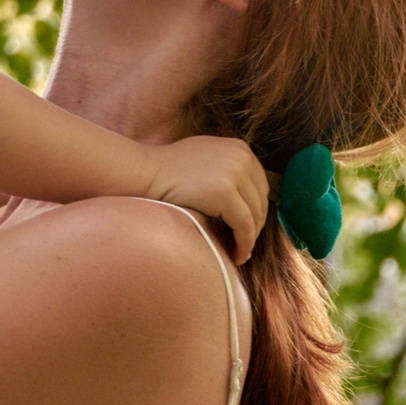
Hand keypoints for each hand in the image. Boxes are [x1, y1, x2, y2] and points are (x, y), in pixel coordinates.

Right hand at [145, 135, 268, 262]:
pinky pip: (245, 226)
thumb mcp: (207, 158)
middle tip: (242, 245)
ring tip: (238, 252)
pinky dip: (244, 244)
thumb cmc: (169, 172)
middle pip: (261, 201)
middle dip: (254, 226)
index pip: (260, 187)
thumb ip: (229, 168)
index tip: (246, 230)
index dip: (256, 212)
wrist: (144, 173)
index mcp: (240, 148)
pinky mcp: (225, 192)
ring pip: (255, 216)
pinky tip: (237, 255)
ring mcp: (234, 172)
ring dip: (249, 238)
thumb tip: (248, 196)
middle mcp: (241, 156)